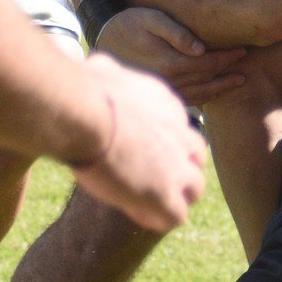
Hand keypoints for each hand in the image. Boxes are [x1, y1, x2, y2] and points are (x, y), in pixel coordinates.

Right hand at [69, 60, 206, 231]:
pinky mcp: (166, 195)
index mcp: (170, 106)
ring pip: (194, 189)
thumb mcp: (103, 69)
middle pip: (196, 157)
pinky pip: (174, 216)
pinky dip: (156, 217)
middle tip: (145, 176)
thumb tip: (97, 64)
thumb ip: (110, 72)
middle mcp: (183, 135)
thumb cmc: (85, 90)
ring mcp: (178, 167)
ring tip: (141, 199)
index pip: (180, 130)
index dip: (161, 143)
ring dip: (172, 196)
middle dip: (177, 168)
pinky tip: (134, 211)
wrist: (87, 114)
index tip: (136, 149)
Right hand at [96, 6, 247, 105]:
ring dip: (221, 87)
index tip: (242, 49)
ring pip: (200, 93)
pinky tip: (215, 91)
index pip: (207, 62)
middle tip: (245, 61)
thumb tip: (200, 49)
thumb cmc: (129, 24)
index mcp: (169, 63)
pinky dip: (205, 97)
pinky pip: (187, 100)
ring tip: (239, 80)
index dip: (227, 56)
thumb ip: (177, 33)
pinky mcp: (159, 95)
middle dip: (227, 69)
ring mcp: (163, 91)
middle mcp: (168, 82)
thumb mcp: (152, 19)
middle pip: (207, 78)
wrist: (104, 39)